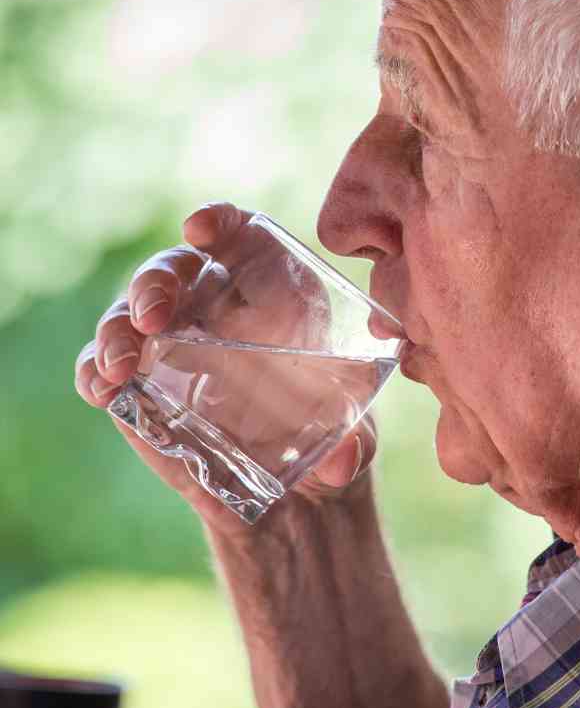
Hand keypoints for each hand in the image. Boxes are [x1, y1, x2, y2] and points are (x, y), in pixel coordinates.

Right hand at [74, 202, 378, 534]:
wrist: (296, 486)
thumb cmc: (332, 431)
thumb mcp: (357, 435)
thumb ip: (355, 444)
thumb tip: (342, 462)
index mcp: (274, 289)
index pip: (240, 233)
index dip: (218, 221)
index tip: (200, 228)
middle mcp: (216, 306)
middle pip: (174, 269)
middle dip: (155, 284)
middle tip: (153, 317)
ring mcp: (173, 345)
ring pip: (129, 314)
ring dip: (116, 331)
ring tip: (118, 365)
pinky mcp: (141, 388)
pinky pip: (104, 366)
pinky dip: (94, 372)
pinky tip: (101, 388)